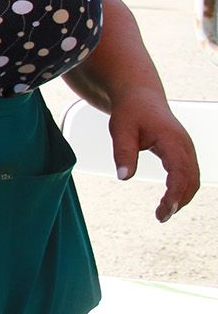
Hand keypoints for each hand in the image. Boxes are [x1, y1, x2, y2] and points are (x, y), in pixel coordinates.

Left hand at [108, 89, 199, 220]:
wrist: (140, 96)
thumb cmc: (130, 112)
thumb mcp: (121, 129)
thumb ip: (123, 152)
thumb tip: (124, 177)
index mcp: (172, 140)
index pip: (180, 172)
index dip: (175, 193)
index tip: (166, 210)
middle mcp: (184, 146)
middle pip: (191, 179)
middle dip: (180, 200)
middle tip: (161, 217)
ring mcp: (186, 150)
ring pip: (193, 179)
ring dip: (182, 198)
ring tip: (163, 214)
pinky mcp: (182, 153)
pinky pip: (188, 175)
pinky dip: (182, 190)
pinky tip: (169, 201)